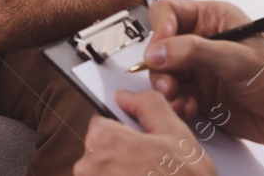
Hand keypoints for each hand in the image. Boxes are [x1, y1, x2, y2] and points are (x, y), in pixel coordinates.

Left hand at [75, 89, 216, 175]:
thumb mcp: (175, 132)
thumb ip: (147, 105)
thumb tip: (126, 96)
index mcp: (103, 139)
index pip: (100, 124)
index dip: (122, 132)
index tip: (137, 143)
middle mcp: (88, 166)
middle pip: (99, 151)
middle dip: (121, 156)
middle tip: (147, 165)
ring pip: (102, 172)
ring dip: (121, 173)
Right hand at [143, 0, 263, 152]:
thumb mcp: (238, 59)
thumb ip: (195, 52)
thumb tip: (159, 50)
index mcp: (215, 20)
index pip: (170, 14)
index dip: (160, 31)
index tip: (159, 52)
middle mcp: (205, 42)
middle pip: (162, 47)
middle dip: (161, 67)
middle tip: (168, 84)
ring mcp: (202, 70)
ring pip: (165, 74)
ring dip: (167, 89)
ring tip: (180, 99)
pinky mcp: (203, 95)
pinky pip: (176, 96)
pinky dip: (178, 104)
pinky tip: (191, 109)